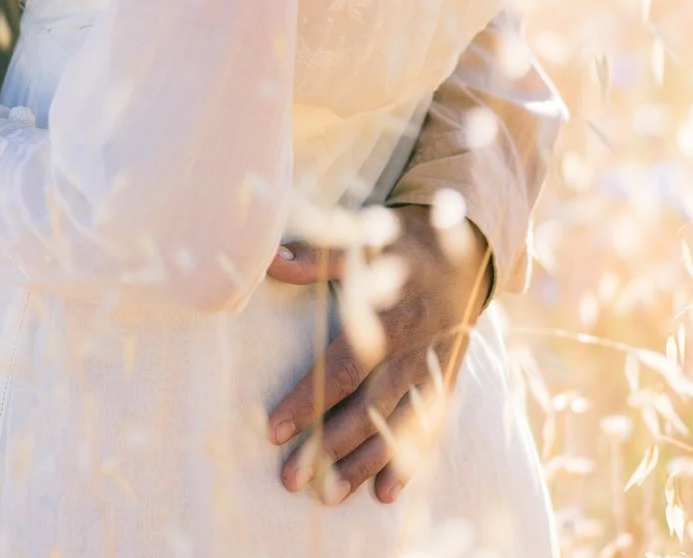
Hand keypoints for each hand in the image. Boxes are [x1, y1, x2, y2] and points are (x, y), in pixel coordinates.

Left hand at [264, 207, 492, 505]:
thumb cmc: (398, 245)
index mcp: (389, 314)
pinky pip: (429, 429)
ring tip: (328, 495)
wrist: (465, 248)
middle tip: (292, 478)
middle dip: (329, 445)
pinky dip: (409, 462)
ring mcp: (432, 370)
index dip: (308, 398)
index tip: (273, 429)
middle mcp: (413, 349)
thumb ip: (316, 257)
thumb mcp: (361, 240)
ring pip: (396, 427)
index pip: (342, 366)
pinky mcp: (446, 382)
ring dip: (362, 464)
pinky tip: (386, 493)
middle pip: (368, 408)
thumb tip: (270, 261)